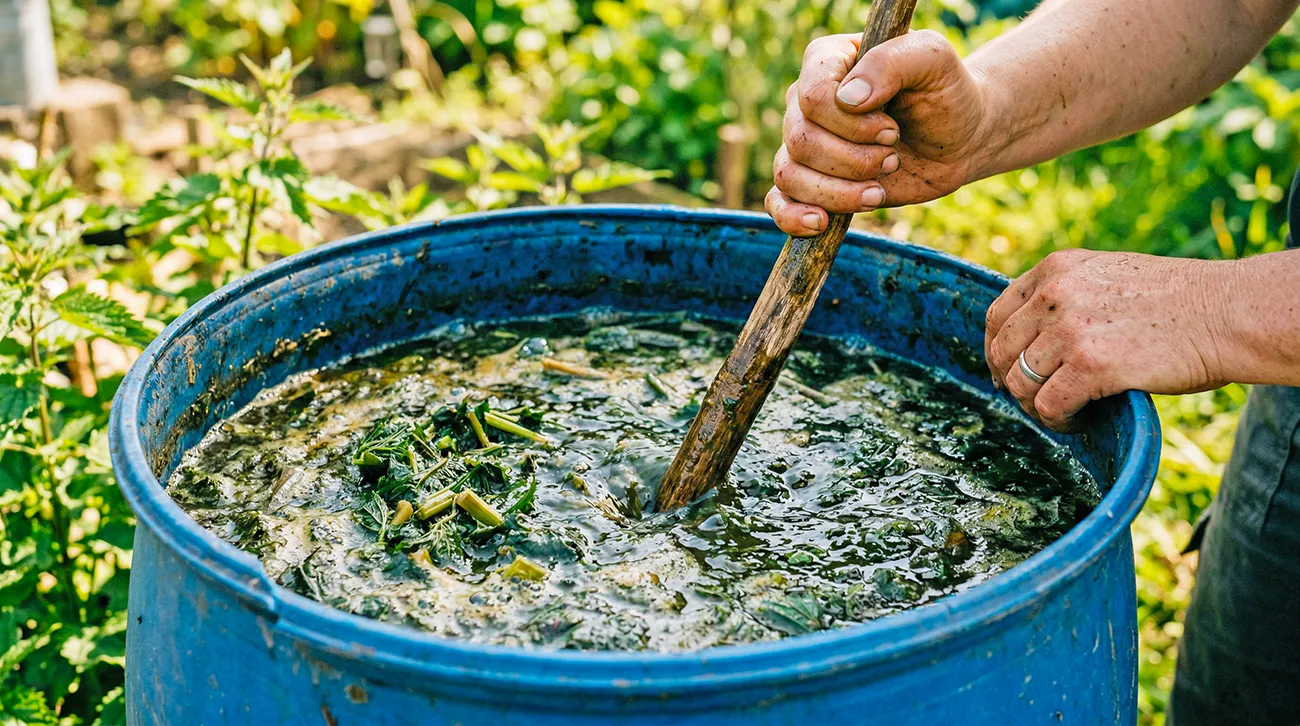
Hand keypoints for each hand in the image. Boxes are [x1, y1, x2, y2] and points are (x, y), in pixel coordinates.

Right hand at [766, 30, 997, 235]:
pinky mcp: (811, 180)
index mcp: (828, 60)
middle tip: (892, 157)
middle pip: (801, 140)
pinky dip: (793, 217)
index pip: (813, 97)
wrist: (960, 138)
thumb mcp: (933, 60)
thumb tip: (848, 98)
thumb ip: (891, 62)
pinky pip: (778, 202)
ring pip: (789, 175)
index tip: (892, 129)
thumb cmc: (946, 92)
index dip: (852, 124)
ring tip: (878, 191)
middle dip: (853, 160)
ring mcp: (805, 143)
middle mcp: (806, 101)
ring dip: (839, 192)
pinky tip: (822, 224)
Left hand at [985, 249, 1240, 431]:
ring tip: (1063, 412)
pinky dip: (1058, 420)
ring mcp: (1070, 330)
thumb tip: (1033, 333)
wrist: (1227, 312)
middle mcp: (1056, 294)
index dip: (996, 349)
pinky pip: (1049, 405)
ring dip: (1036, 405)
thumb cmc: (1177, 300)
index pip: (998, 314)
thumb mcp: (1109, 274)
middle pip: (1002, 352)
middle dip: (1012, 382)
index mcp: (1057, 269)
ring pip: (1020, 383)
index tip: (1006, 371)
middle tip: (1036, 400)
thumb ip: (1068, 293)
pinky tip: (1078, 420)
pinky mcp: (1091, 366)